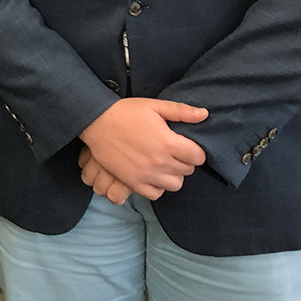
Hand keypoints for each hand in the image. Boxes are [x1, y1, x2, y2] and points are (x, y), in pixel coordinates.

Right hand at [78, 98, 208, 199]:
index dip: (195, 151)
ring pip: (175, 184)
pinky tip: (152, 174)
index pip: (198, 157)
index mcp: (169, 142)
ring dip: (173, 175)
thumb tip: (205, 115)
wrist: (96, 122)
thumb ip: (181, 111)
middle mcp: (160, 162)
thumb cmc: (125, 112)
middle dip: (184, 161)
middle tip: (172, 152)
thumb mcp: (154, 106)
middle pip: (188, 171)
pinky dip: (157, 187)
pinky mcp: (133, 182)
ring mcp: (147, 174)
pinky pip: (156, 194)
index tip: (186, 145)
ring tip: (163, 164)